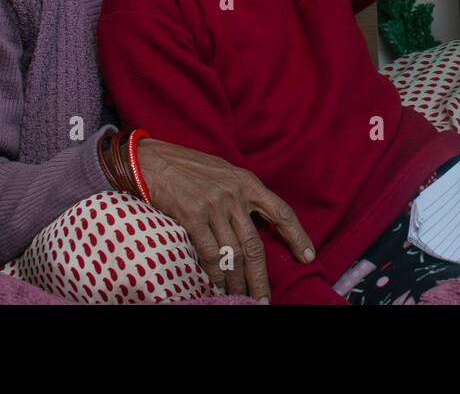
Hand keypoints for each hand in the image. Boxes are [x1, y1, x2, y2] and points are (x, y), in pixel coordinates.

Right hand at [135, 139, 315, 302]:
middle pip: (255, 244)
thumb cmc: (187, 167)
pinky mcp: (192, 215)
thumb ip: (240, 195)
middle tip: (264, 299)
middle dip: (261, 276)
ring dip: (237, 281)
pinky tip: (217, 285)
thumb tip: (254, 222)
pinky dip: (215, 274)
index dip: (297, 236)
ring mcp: (214, 205)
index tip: (308, 257)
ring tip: (239, 297)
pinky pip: (210, 253)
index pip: (281, 212)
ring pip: (234, 253)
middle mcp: (235, 194)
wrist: (151, 159)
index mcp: (247, 182)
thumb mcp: (223, 173)